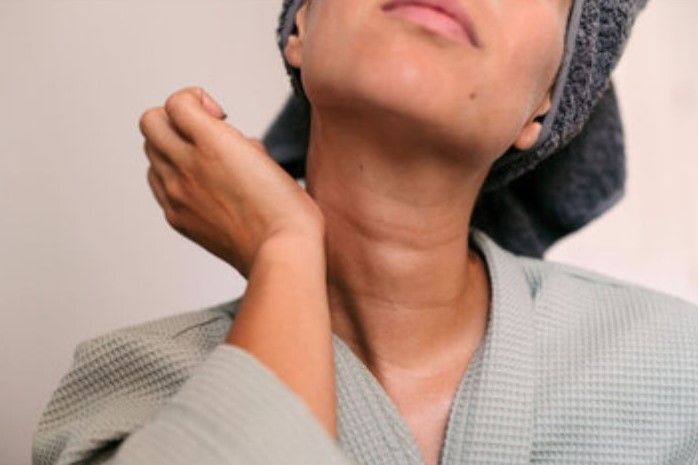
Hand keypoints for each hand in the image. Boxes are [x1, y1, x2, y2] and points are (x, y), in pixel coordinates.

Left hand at [138, 86, 323, 278]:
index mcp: (212, 144)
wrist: (280, 253)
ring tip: (201, 160)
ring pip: (150, 152)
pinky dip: (171, 176)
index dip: (197, 100)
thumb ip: (238, 141)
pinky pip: (157, 184)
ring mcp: (177, 194)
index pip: (177, 102)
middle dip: (176, 119)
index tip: (217, 115)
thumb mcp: (268, 156)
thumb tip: (228, 140)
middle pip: (151, 122)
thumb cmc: (285, 210)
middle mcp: (187, 166)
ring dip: (170, 147)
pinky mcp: (177, 217)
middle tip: (202, 132)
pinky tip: (199, 185)